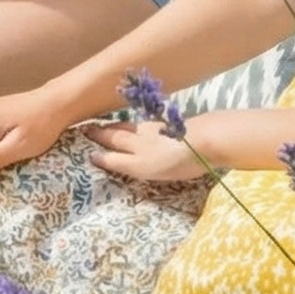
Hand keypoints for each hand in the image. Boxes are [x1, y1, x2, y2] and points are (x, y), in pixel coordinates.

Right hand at [84, 119, 207, 183]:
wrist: (206, 139)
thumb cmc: (178, 161)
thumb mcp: (146, 169)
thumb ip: (122, 163)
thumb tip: (97, 156)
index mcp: (137, 155)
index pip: (114, 155)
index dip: (102, 156)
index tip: (88, 153)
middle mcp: (142, 141)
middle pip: (119, 136)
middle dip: (103, 135)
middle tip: (88, 130)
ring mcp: (157, 131)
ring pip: (131, 128)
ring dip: (116, 127)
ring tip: (107, 126)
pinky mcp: (170, 126)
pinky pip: (144, 124)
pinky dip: (134, 124)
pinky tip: (138, 125)